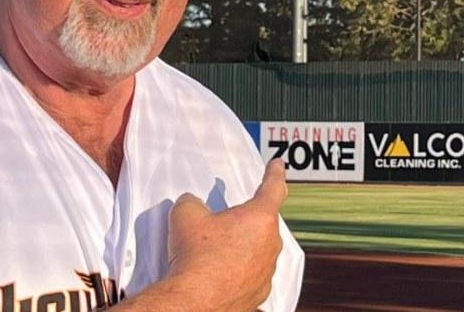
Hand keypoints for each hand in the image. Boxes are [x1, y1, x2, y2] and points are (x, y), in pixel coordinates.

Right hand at [164, 158, 287, 310]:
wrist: (195, 302)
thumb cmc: (196, 257)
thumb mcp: (186, 215)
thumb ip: (192, 202)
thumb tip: (192, 204)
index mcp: (260, 217)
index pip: (273, 187)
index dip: (274, 173)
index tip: (277, 165)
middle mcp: (270, 243)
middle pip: (262, 222)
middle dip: (245, 220)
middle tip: (222, 224)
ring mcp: (267, 270)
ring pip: (258, 249)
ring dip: (242, 247)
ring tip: (214, 252)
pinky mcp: (260, 292)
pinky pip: (252, 273)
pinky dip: (239, 270)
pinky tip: (219, 273)